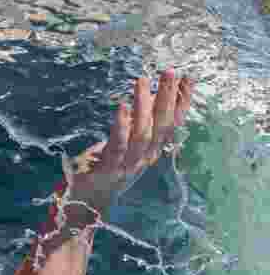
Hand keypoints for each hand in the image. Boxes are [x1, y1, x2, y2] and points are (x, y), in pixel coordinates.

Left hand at [64, 69, 193, 222]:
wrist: (85, 203)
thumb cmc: (104, 167)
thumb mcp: (125, 142)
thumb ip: (138, 122)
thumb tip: (150, 95)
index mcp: (152, 151)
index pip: (172, 123)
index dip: (182, 102)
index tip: (188, 78)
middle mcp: (145, 158)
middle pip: (161, 125)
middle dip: (168, 97)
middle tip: (170, 71)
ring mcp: (128, 165)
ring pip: (142, 133)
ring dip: (143, 105)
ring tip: (142, 81)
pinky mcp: (108, 169)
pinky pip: (117, 145)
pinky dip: (121, 126)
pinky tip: (123, 106)